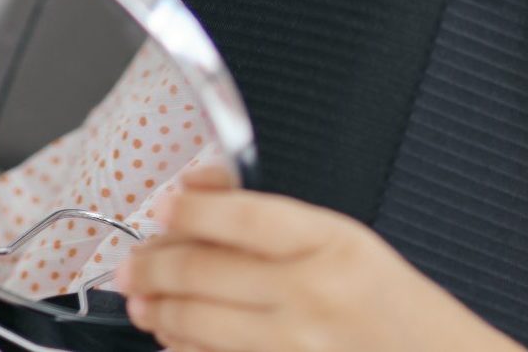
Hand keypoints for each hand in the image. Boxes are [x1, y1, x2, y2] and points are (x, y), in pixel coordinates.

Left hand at [119, 166, 510, 351]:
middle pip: (201, 270)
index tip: (163, 207)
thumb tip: (201, 191)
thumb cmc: (396, 307)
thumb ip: (276, 218)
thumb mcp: (349, 240)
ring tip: (140, 301)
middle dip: (151, 265)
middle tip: (131, 264)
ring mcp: (296, 345)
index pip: (238, 216)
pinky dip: (184, 349)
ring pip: (196, 322)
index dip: (187, 209)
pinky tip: (172, 339)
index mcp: (331, 243)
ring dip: (156, 309)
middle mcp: (310, 294)